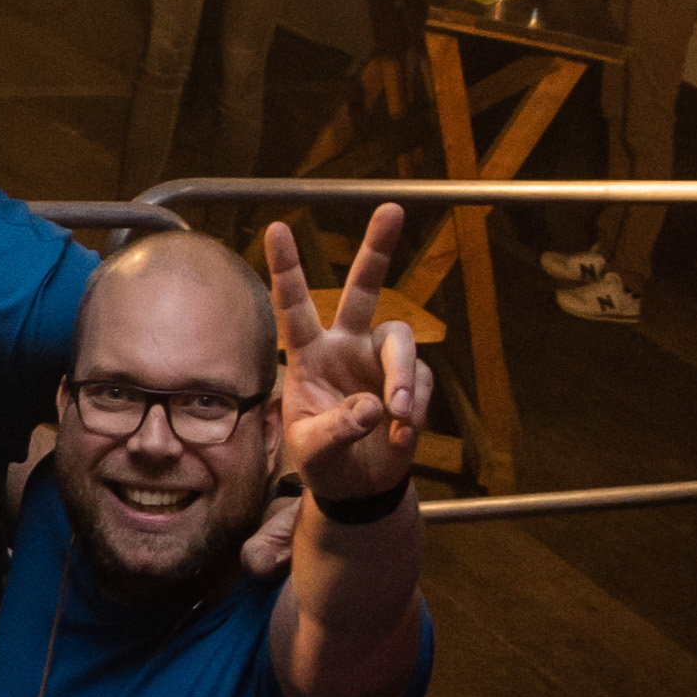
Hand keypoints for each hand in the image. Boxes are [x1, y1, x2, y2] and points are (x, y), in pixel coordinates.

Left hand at [262, 217, 430, 513]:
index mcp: (308, 355)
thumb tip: (373, 405)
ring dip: (403, 375)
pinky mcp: (410, 383)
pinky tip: (400, 434)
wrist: (356, 488)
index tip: (277, 227)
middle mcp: (345, 347)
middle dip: (377, 250)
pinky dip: (413, 408)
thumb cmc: (322, 462)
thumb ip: (337, 427)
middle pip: (364, 289)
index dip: (286, 268)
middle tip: (390, 208)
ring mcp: (379, 362)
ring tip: (398, 414)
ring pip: (401, 341)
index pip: (293, 306)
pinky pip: (420, 382)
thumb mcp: (313, 450)